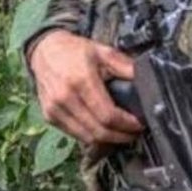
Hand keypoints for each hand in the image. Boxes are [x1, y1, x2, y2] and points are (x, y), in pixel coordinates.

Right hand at [27, 30, 143, 145]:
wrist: (44, 50)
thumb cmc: (74, 51)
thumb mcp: (104, 52)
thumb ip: (126, 66)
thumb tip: (148, 80)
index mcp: (81, 81)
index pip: (108, 115)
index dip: (127, 124)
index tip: (139, 124)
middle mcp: (65, 97)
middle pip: (98, 131)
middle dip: (121, 136)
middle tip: (135, 132)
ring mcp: (55, 109)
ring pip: (87, 137)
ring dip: (108, 140)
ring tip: (123, 133)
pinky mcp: (50, 116)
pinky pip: (75, 135)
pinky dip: (92, 136)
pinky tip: (104, 130)